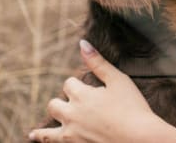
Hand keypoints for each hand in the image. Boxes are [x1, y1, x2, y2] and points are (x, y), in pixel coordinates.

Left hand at [28, 40, 175, 142]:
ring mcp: (71, 134)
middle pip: (54, 105)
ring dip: (42, 130)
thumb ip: (98, 63)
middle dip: (61, 103)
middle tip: (72, 107)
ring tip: (34, 133)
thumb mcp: (118, 80)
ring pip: (47, 131)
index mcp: (82, 95)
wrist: (141, 139)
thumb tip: (82, 43)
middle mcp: (72, 115)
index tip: (88, 90)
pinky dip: (42, 140)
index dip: (77, 86)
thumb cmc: (133, 108)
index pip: (69, 84)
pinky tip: (35, 138)